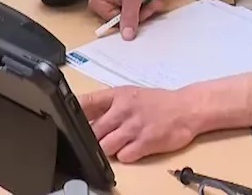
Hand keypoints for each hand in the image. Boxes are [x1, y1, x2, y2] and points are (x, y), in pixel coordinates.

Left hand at [80, 86, 198, 162]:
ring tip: (117, 144)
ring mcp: (134, 127)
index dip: (73, 112)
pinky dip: (125, 156)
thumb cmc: (158, 102)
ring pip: (105, 146)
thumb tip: (83, 115)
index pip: (86, 102)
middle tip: (100, 138)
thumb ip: (107, 104)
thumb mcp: (130, 95)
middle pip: (93, 131)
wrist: (187, 108)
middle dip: (93, 138)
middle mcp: (124, 110)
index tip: (64, 118)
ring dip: (107, 149)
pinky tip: (132, 149)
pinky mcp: (146, 142)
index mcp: (118, 96)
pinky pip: (124, 156)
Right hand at [87, 0, 162, 40]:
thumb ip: (129, 18)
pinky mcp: (120, 2)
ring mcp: (111, 3)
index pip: (115, 23)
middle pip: (122, 21)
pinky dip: (143, 7)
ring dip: (145, 10)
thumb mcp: (132, 0)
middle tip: (152, 4)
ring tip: (154, 0)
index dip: (131, 18)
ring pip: (130, 17)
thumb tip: (126, 36)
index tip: (143, 9)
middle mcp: (101, 5)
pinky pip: (132, 11)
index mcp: (97, 4)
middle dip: (141, 13)